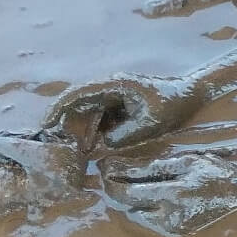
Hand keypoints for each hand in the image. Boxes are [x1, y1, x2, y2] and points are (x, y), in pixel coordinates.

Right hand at [43, 73, 205, 148]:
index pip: (78, 94)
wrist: (191, 96)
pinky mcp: (119, 106)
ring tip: (72, 150)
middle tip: (54, 144)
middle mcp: (109, 89)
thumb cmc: (172, 105)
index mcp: (114, 86)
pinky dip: (93, 132)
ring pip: (87, 114)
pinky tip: (90, 147)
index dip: (58, 108)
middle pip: (77, 104)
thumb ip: (124, 134)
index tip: (45, 125)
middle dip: (64, 123)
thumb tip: (103, 142)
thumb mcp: (149, 123)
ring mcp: (113, 97)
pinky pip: (100, 119)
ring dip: (79, 130)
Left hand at [101, 152, 236, 234]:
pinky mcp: (176, 231)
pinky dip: (145, 209)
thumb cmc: (216, 172)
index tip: (102, 166)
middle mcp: (170, 212)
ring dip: (129, 200)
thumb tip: (123, 167)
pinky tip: (149, 199)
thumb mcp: (189, 161)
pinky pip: (151, 220)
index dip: (113, 176)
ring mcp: (173, 225)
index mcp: (174, 191)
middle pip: (128, 202)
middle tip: (107, 175)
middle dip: (114, 187)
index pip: (131, 186)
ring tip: (127, 186)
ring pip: (136, 212)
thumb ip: (157, 166)